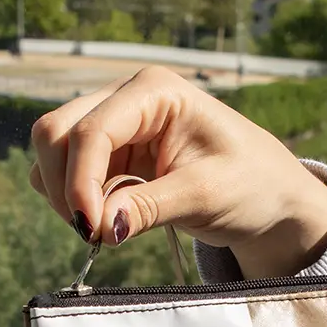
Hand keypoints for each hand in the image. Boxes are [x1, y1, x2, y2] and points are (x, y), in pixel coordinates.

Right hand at [29, 66, 326, 278]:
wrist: (271, 199)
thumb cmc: (253, 185)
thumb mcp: (206, 195)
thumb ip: (150, 207)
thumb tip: (100, 225)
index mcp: (155, 91)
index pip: (93, 129)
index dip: (80, 181)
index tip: (92, 229)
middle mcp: (127, 99)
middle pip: (57, 132)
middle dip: (65, 186)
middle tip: (94, 235)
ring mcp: (116, 127)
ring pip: (55, 154)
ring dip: (67, 195)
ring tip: (106, 231)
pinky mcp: (113, 156)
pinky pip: (69, 174)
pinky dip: (76, 200)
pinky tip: (109, 220)